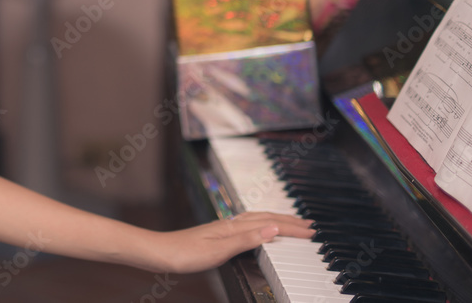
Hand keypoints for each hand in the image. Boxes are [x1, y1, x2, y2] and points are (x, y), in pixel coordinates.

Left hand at [150, 211, 314, 273]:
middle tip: (308, 225)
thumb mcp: (219, 250)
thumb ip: (247, 239)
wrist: (160, 252)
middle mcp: (230, 224)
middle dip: (288, 221)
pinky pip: (247, 226)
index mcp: (233, 227)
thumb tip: (273, 229)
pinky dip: (261, 226)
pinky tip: (259, 230)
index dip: (291, 227)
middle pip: (265, 219)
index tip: (310, 231)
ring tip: (291, 224)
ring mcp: (223, 228)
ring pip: (257, 221)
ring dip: (276, 221)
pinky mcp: (217, 235)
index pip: (269, 224)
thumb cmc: (185, 253)